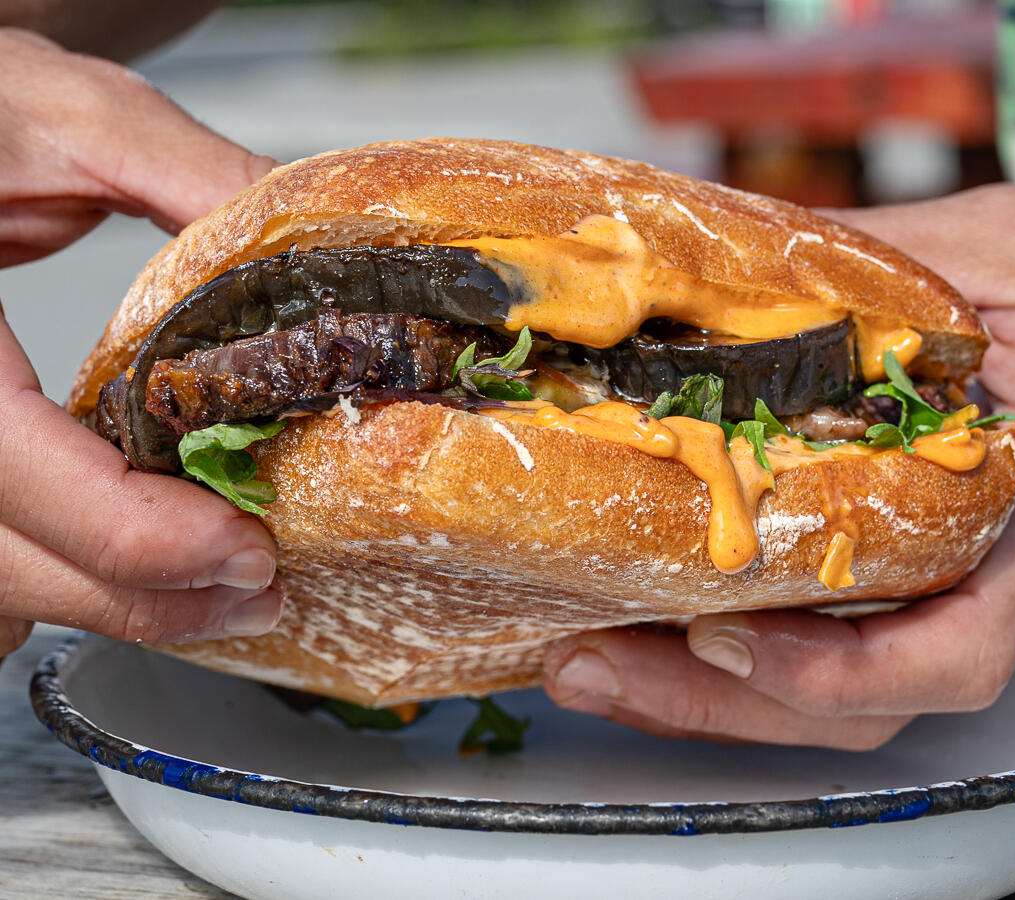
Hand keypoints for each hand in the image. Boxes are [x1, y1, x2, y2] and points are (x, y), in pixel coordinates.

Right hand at [0, 29, 283, 660]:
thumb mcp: (69, 113)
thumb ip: (189, 180)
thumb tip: (309, 252)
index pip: (18, 472)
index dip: (138, 536)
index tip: (247, 552)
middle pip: (8, 557)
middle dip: (142, 593)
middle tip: (257, 592)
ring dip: (107, 599)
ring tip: (217, 596)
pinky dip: (61, 576)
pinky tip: (133, 574)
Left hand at [542, 179, 1014, 747]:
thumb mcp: (982, 259)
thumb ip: (870, 278)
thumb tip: (721, 267)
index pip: (953, 646)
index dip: (835, 671)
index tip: (723, 640)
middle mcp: (978, 575)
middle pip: (855, 698)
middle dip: (711, 702)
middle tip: (588, 666)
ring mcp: (927, 581)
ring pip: (819, 686)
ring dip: (695, 692)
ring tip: (583, 660)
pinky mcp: (883, 566)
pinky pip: (803, 631)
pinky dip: (713, 647)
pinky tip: (634, 620)